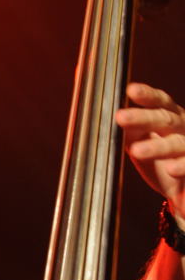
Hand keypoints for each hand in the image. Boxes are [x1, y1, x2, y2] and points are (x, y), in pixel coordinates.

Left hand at [115, 82, 184, 221]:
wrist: (181, 189)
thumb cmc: (160, 161)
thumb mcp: (141, 141)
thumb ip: (128, 129)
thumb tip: (103, 114)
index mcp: (171, 118)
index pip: (160, 102)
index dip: (147, 95)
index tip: (130, 90)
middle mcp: (183, 128)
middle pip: (165, 119)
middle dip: (143, 117)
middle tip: (120, 117)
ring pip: (175, 144)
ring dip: (156, 147)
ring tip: (137, 150)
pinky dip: (181, 166)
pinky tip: (170, 169)